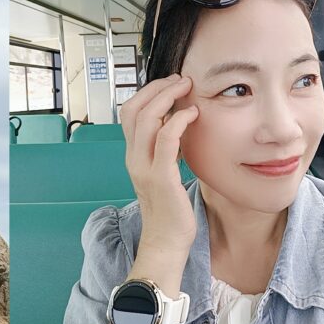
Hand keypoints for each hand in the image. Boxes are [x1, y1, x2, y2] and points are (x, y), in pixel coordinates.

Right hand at [117, 75, 198, 285]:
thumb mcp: (164, 173)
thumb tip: (179, 125)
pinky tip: (193, 114)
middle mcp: (134, 158)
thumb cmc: (170, 209)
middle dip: (158, 88)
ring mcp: (144, 167)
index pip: (130, 113)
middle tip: (181, 80)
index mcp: (133, 156)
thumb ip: (165, 151)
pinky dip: (178, 121)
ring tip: (187, 89)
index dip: (149, 93)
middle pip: (134, 110)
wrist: (166, 243)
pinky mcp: (161, 177)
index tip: (171, 85)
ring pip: (146, 119)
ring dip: (168, 97)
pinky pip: (165, 140)